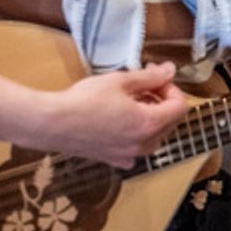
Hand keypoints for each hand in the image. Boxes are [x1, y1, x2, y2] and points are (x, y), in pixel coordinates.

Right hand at [35, 61, 191, 168]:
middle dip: (162, 100)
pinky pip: (136, 147)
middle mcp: (143, 144)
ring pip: (155, 136)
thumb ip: (150, 77)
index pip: (180, 107)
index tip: (158, 78)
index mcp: (149, 124)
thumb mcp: (120, 81)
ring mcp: (129, 155)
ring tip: (131, 99)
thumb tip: (170, 70)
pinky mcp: (114, 160)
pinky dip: (136, 133)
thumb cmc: (83, 101)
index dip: (173, 89)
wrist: (51, 124)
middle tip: (145, 83)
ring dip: (151, 116)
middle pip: (170, 122)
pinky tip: (120, 120)